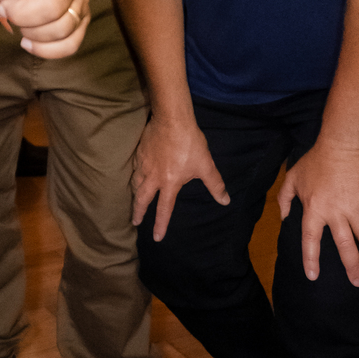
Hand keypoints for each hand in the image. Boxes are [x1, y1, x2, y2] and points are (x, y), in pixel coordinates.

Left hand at [0, 0, 101, 57]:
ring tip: (21, 22)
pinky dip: (46, 50)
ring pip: (62, 28)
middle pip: (53, 6)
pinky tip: (30, 42)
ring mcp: (78, 1)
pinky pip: (70, 45)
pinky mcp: (80, 23)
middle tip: (8, 8)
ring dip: (33, 32)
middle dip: (24, 14)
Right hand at [132, 114, 228, 239]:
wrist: (172, 120)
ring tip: (133, 199)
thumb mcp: (206, 166)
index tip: (156, 237)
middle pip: (141, 199)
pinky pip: (133, 169)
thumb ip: (215, 185)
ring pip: (135, 184)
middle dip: (138, 212)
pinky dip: (133, 176)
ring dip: (134, 194)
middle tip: (134, 221)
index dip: (160, 224)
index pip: (164, 209)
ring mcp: (144, 164)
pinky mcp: (139, 152)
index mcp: (170, 184)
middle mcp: (153, 178)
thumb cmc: (190, 144)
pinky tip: (134, 175)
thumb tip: (225, 201)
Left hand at [277, 142, 358, 286]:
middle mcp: (335, 213)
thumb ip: (285, 199)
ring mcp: (356, 207)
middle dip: (351, 267)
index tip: (313, 276)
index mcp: (314, 209)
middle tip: (356, 283)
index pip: (310, 240)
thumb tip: (285, 218)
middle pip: (345, 246)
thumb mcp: (292, 178)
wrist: (341, 145)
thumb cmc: (315, 161)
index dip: (311, 259)